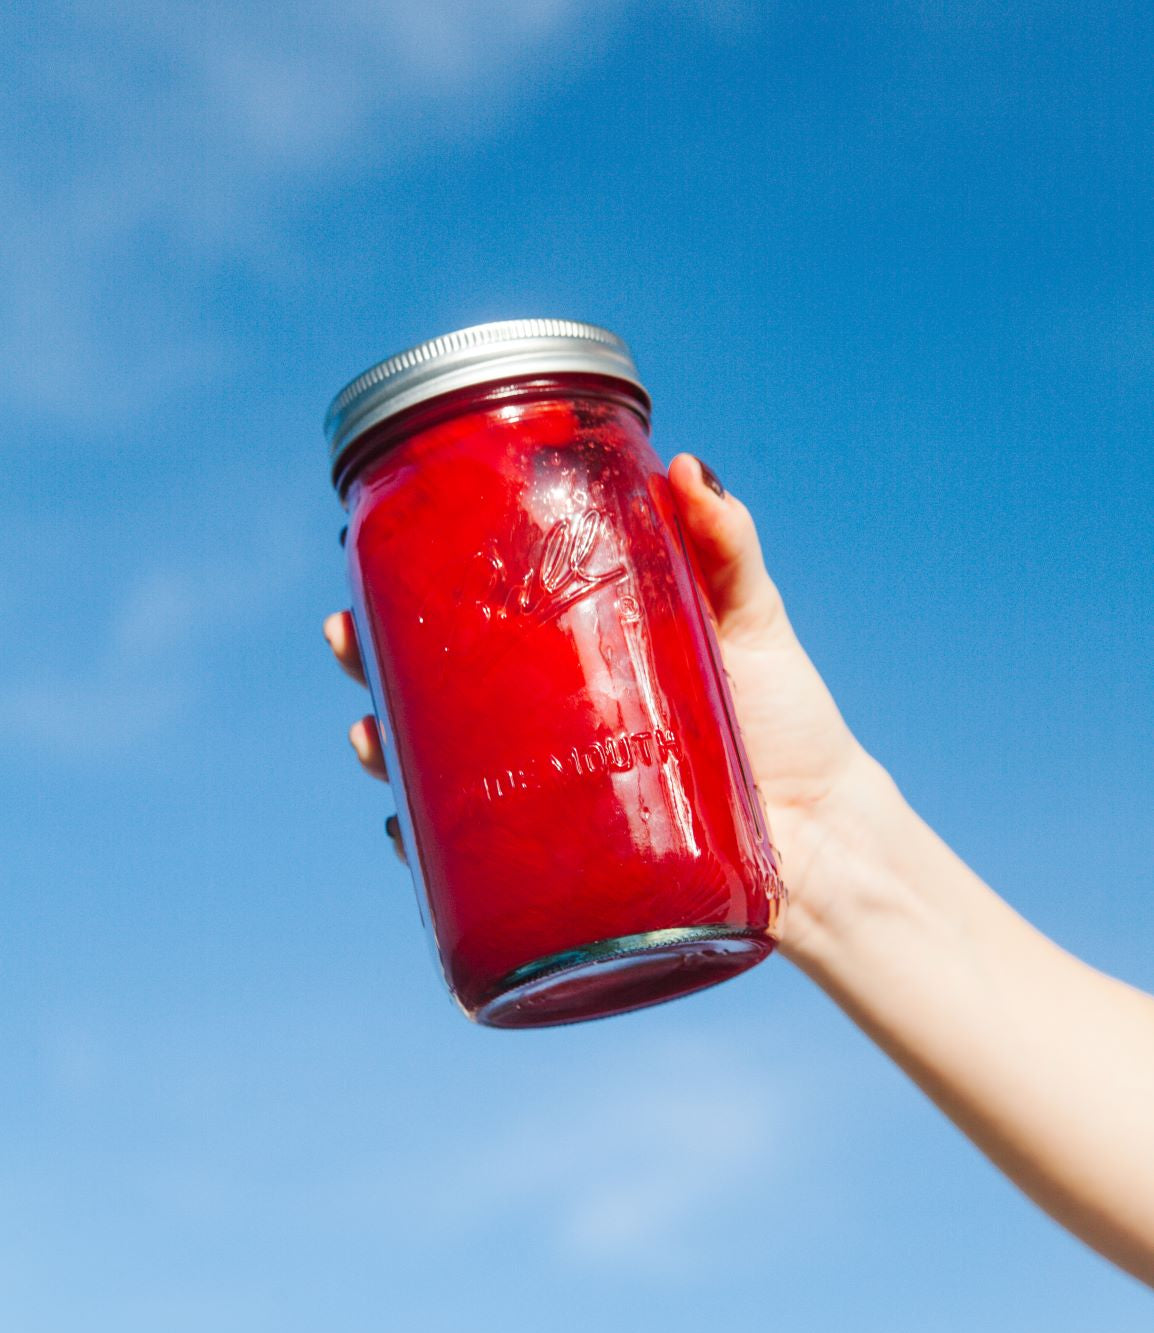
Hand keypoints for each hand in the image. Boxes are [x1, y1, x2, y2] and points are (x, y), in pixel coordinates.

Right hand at [324, 454, 871, 955]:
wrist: (826, 837)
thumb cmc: (788, 720)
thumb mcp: (750, 619)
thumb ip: (726, 544)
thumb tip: (688, 467)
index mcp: (574, 656)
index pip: (475, 615)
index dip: (411, 591)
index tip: (366, 559)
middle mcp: (547, 723)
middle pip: (434, 689)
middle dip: (372, 663)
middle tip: (346, 640)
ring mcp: (547, 794)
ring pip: (437, 771)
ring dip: (387, 753)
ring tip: (370, 736)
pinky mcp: (561, 865)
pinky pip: (471, 861)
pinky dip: (427, 851)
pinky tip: (403, 834)